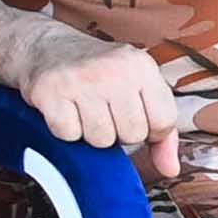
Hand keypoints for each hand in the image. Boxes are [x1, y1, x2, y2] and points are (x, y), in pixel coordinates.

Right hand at [15, 27, 185, 179]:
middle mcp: (115, 69)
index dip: (151, 131)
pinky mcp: (50, 91)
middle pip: (133, 135)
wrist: (47, 47)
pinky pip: (69, 136)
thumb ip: (162, 130)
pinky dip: (66, 130)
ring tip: (85, 110)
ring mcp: (81, 79)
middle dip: (119, 132)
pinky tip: (66, 110)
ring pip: (101, 140)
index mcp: (142, 66)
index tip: (135, 117)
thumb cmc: (98, 72)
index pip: (164, 122)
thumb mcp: (139, 87)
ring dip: (92, 133)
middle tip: (105, 111)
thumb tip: (170, 169)